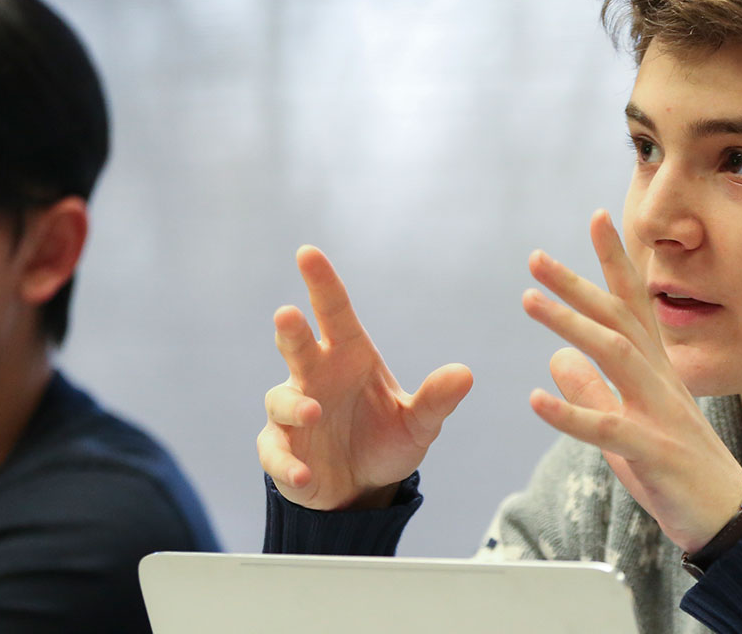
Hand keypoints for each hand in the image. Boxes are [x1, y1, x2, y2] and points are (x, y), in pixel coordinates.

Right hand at [257, 245, 473, 510]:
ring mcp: (293, 413)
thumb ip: (436, 400)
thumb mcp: (418, 424)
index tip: (308, 253)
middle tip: (288, 315)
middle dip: (291, 331)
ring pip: (282, 399)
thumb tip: (465, 374)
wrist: (362, 487)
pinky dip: (286, 462)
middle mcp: (315, 376)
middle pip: (297, 346)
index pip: (333, 311)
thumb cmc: (386, 440)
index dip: (321, 283)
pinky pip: (276, 452)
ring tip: (314, 412)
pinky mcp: (281, 449)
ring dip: (295, 404)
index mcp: (348, 356)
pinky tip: (305, 473)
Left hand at [521, 210, 741, 551]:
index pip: (633, 306)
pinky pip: (609, 427)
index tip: (597, 218)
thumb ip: (593, 393)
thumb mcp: (626, 427)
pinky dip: (571, 412)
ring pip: (616, 356)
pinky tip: (536, 399)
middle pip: (619, 319)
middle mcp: (661, 381)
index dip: (615, 262)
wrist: (730, 519)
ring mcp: (660, 413)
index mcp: (657, 371)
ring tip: (529, 302)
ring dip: (571, 325)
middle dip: (578, 284)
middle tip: (536, 258)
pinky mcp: (654, 451)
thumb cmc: (679, 471)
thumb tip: (556, 359)